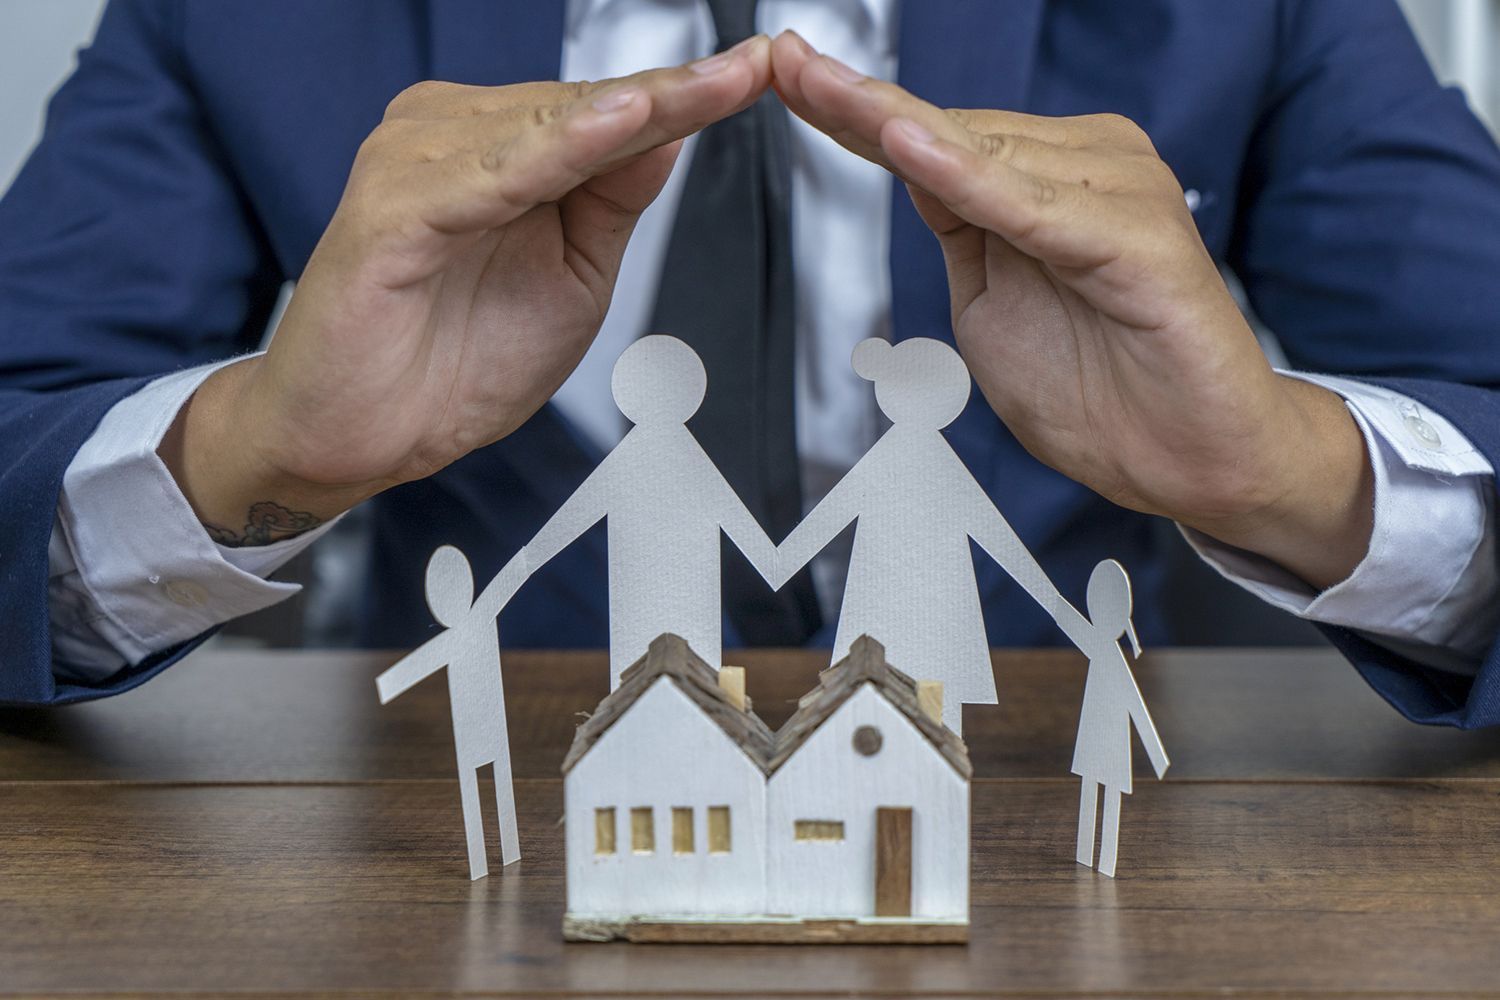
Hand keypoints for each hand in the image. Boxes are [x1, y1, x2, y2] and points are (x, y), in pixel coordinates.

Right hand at [159, 39, 773, 543]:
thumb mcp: (572, 279)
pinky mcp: (389, 209)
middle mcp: (454, 139)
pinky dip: (553, 152)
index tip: (758, 73)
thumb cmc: (453, 361)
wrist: (362, 435)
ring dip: (631, 110)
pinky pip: (489, 176)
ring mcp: (416, 164)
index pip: (608, 115)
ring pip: (545, 128)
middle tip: (754, 70)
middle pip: (584, 107)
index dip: (687, 96)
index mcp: (499, 152)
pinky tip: (614, 128)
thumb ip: (611, 203)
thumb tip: (668, 132)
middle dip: (674, 92)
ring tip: (708, 86)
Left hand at [771, 32, 1371, 589]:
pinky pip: (1033, 206)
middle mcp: (1090, 168)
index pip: (936, 137)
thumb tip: (912, 167)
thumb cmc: (1104, 391)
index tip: (789, 74)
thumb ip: (958, 232)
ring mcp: (1119, 194)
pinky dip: (969, 177)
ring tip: (822, 87)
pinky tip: (909, 145)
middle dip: (859, 101)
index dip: (855, 109)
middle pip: (951, 129)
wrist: (1190, 460)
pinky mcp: (1138, 240)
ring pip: (984, 153)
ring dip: (896, 122)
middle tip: (786, 64)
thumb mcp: (990, 304)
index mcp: (1050, 182)